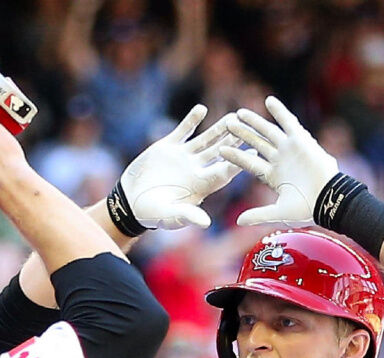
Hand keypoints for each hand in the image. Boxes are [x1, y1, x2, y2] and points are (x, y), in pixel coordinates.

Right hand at [119, 104, 248, 229]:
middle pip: (220, 153)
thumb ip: (187, 216)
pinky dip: (191, 121)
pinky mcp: (168, 147)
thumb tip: (205, 223)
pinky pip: (183, 131)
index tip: (253, 153)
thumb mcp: (169, 217)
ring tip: (233, 116)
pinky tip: (201, 109)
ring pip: (206, 140)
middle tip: (250, 128)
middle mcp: (195, 169)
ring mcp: (183, 157)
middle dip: (234, 141)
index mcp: (200, 186)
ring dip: (219, 129)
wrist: (129, 202)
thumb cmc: (152, 214)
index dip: (238, 163)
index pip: (223, 172)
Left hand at [221, 96, 338, 225]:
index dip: (235, 156)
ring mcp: (289, 149)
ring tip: (239, 113)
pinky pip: (289, 122)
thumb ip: (258, 215)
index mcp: (272, 175)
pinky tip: (268, 101)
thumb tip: (238, 222)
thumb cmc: (307, 208)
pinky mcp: (301, 140)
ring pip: (268, 132)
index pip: (249, 163)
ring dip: (254, 122)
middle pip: (256, 144)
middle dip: (242, 134)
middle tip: (226, 124)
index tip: (221, 149)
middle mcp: (279, 160)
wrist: (328, 199)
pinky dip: (280, 111)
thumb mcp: (278, 212)